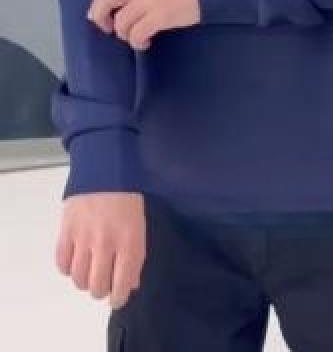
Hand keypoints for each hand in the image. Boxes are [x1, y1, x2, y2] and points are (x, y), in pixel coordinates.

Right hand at [55, 192, 145, 309]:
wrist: (104, 165)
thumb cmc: (127, 194)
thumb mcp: (139, 223)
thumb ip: (135, 255)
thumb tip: (129, 284)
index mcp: (130, 241)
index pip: (122, 284)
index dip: (119, 298)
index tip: (117, 298)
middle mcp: (106, 243)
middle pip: (97, 287)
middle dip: (101, 290)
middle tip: (103, 282)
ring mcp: (83, 237)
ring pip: (78, 279)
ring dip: (84, 280)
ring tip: (89, 270)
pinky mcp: (66, 230)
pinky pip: (62, 264)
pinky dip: (68, 268)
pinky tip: (75, 259)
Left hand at [87, 0, 200, 49]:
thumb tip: (122, 1)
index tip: (99, 11)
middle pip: (107, 0)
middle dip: (101, 17)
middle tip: (107, 28)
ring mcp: (148, 0)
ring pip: (121, 22)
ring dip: (124, 34)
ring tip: (135, 37)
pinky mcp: (159, 16)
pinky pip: (137, 34)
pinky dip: (137, 42)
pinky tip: (145, 43)